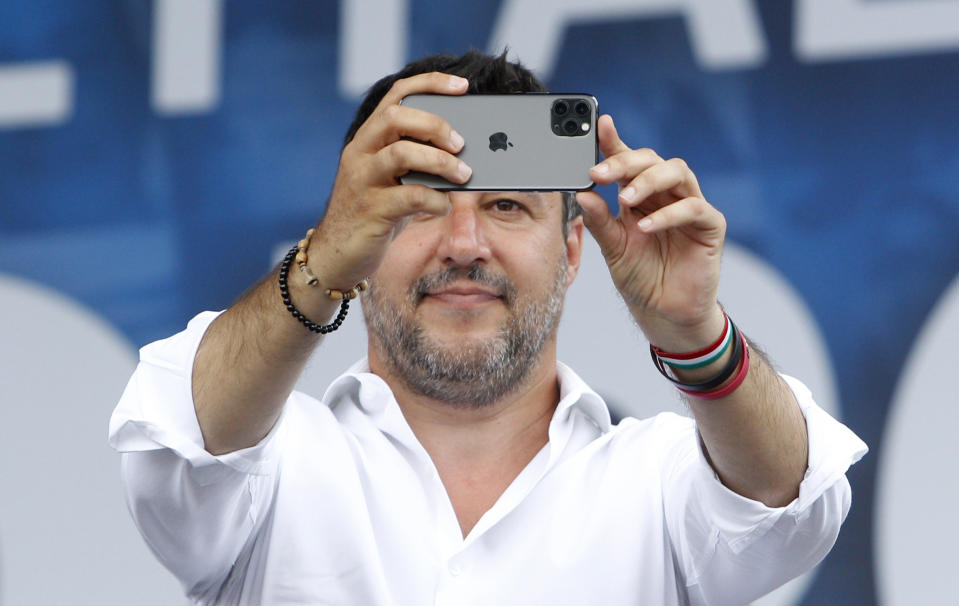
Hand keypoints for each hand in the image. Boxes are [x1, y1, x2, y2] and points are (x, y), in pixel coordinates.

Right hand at [309, 72, 472, 290]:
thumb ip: (418, 161)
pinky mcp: (370, 211)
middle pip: (396, 117)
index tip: (463, 86)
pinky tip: (444, 206)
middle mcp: (361, 152)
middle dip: (435, 125)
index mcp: (368, 138)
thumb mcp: (394, 179)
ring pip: (401, 153)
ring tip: (463, 174)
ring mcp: (362, 180)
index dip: (430, 84)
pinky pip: (409, 197)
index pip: (397, 94)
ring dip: (440, 161)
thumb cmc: (375, 213)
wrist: (336, 254)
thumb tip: (465, 152)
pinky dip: (435, 199)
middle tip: (461, 143)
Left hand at [576, 115, 725, 351]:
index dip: (614, 142)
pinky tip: (646, 226)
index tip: (598, 125)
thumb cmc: (641, 278)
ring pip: (677, 173)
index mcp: (640, 195)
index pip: (627, 161)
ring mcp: (690, 206)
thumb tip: (582, 194)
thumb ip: (599, 221)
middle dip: (625, 162)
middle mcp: (665, 194)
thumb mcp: (612, 249)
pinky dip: (668, 214)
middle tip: (600, 173)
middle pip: (651, 160)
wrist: (665, 314)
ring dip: (648, 180)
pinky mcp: (710, 225)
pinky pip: (693, 208)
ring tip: (625, 198)